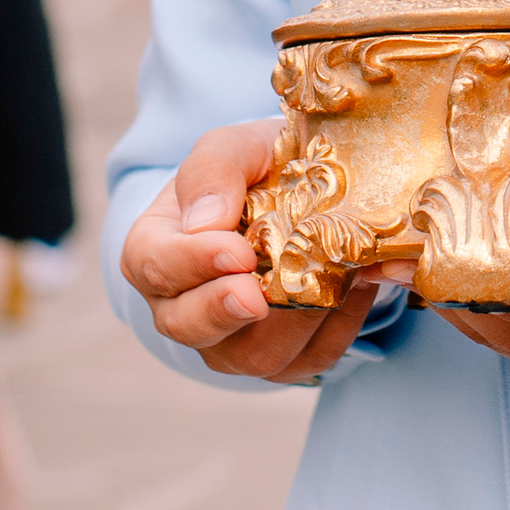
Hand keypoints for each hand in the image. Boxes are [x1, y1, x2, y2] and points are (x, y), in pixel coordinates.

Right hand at [122, 120, 390, 382]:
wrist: (302, 192)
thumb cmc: (255, 168)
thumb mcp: (234, 148)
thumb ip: (213, 171)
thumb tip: (206, 221)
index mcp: (156, 250)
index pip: (154, 266)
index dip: (192, 263)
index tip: (236, 251)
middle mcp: (183, 307)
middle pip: (189, 328)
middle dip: (225, 311)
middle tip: (257, 294)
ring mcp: (230, 343)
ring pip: (254, 355)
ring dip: (295, 317)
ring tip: (330, 271)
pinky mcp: (282, 361)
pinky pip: (309, 360)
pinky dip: (338, 326)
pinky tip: (355, 284)